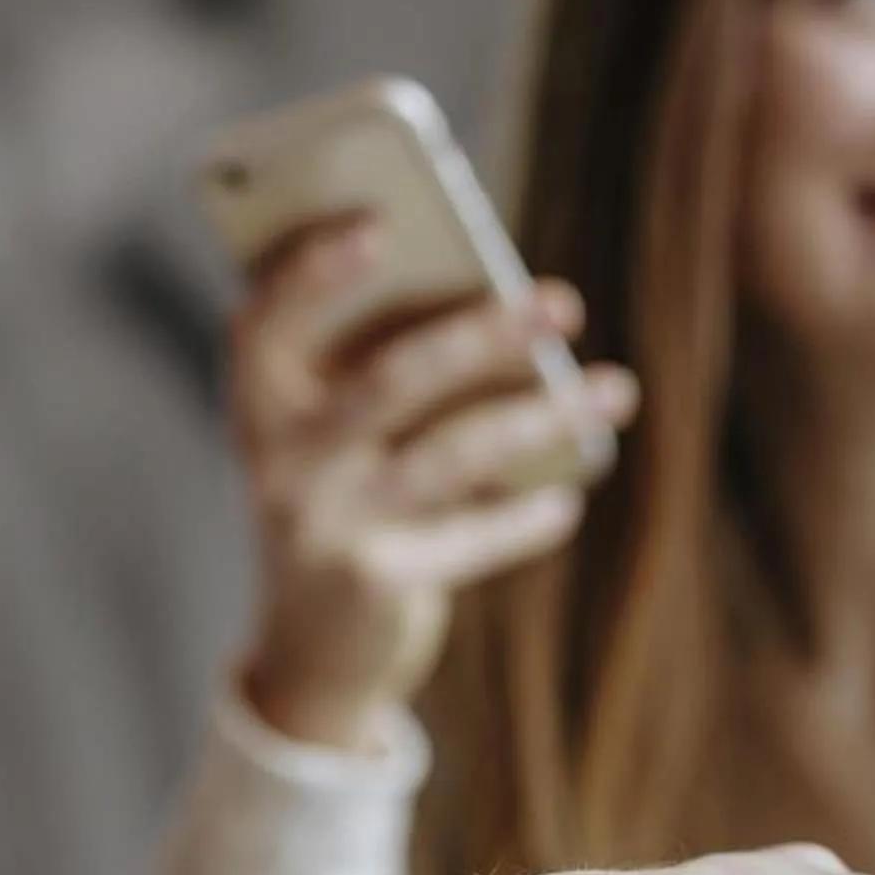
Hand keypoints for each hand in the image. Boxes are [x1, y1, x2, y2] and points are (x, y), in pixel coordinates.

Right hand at [229, 215, 639, 749]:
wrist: (311, 648)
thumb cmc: (341, 498)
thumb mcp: (335, 432)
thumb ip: (379, 366)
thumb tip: (501, 307)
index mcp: (258, 402)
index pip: (265, 320)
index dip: (311, 272)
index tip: (381, 226)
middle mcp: (279, 462)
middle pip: (389, 381)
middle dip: (485, 335)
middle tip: (566, 302)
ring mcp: (322, 527)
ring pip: (449, 456)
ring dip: (541, 417)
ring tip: (616, 390)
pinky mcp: (373, 584)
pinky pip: (469, 538)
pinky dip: (523, 518)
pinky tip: (568, 498)